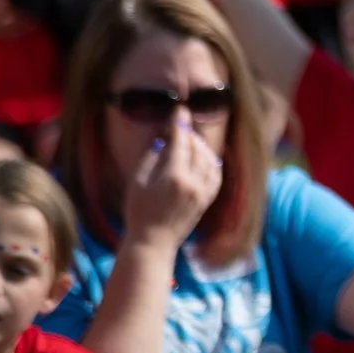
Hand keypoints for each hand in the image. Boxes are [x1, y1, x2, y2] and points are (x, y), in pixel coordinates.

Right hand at [124, 119, 223, 248]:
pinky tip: (204, 158)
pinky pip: (216, 174)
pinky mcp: (208, 199)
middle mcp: (193, 182)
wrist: (153, 242)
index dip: (180, 124)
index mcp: (174, 177)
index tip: (180, 110)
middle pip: (197, 148)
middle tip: (180, 126)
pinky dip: (211, 162)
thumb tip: (163, 139)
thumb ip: (151, 157)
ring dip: (201, 146)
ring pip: (209, 159)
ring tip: (189, 142)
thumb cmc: (138, 212)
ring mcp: (203, 191)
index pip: (180, 142)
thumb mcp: (137, 182)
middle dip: (189, 134)